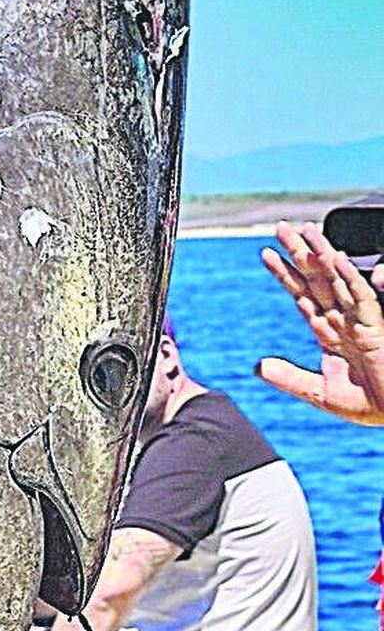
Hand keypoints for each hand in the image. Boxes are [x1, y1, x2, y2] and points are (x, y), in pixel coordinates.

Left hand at [258, 221, 383, 424]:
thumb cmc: (367, 403)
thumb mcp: (320, 393)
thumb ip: (290, 378)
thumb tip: (258, 366)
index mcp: (329, 332)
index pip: (301, 295)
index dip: (284, 274)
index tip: (265, 253)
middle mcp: (343, 320)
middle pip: (316, 279)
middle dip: (299, 253)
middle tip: (281, 227)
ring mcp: (360, 322)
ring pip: (337, 280)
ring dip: (321, 255)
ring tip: (305, 231)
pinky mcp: (376, 328)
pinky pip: (361, 299)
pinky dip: (348, 279)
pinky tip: (335, 260)